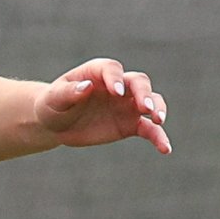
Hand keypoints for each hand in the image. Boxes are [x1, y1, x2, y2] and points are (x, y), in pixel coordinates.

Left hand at [37, 60, 169, 155]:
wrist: (57, 123)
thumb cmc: (54, 104)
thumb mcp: (54, 99)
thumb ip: (68, 92)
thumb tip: (86, 87)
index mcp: (98, 73)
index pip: (112, 69)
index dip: (115, 78)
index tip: (117, 91)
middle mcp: (118, 85)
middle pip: (138, 82)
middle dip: (143, 93)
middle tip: (144, 108)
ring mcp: (126, 104)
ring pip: (151, 101)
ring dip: (157, 108)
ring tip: (158, 120)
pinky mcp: (130, 124)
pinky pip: (149, 129)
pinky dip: (159, 137)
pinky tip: (165, 149)